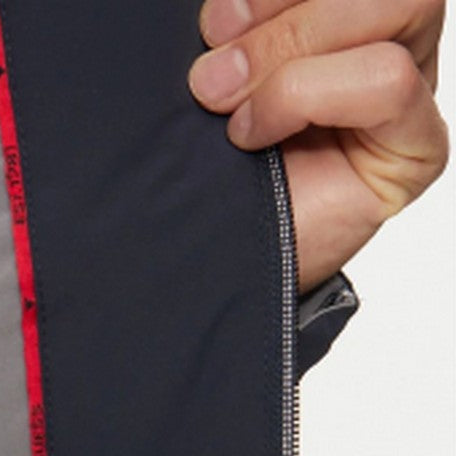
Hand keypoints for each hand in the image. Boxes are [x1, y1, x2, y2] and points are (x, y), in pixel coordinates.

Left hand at [188, 0, 448, 291]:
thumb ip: (244, 24)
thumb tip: (229, 3)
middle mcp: (388, 36)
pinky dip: (311, 96)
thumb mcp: (222, 72)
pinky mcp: (418, 145)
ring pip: (399, 6)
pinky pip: (391, 83)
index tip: (215, 23)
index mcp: (345, 8)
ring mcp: (410, 89)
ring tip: (228, 109)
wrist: (208, 260)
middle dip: (286, 17)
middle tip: (213, 75)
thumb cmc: (211, 166)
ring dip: (295, 54)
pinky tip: (254, 137)